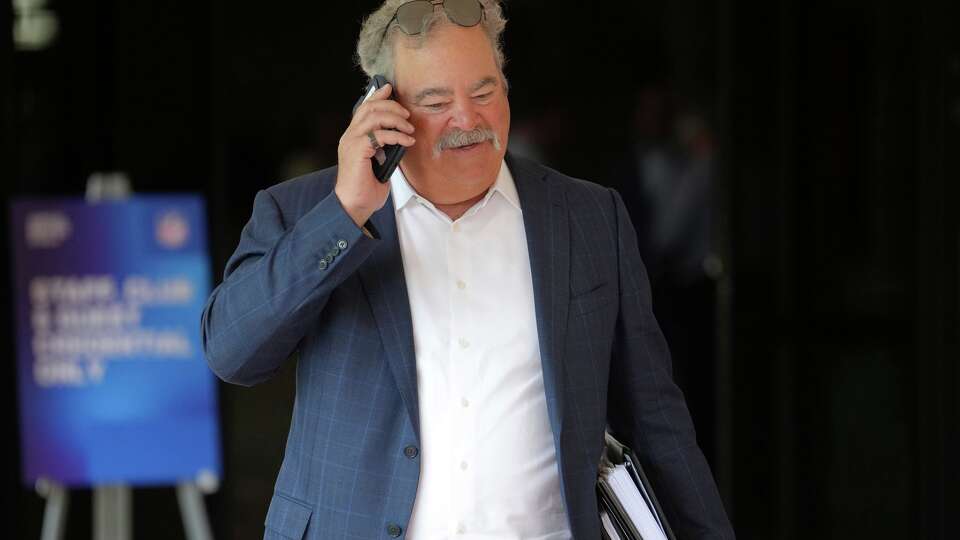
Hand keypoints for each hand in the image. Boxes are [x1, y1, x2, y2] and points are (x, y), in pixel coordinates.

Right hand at [334, 83, 415, 226]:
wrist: (354, 206)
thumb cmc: (366, 188)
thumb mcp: (379, 163)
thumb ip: (384, 148)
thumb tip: (399, 138)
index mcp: (353, 137)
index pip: (363, 108)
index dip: (377, 95)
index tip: (390, 88)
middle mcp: (349, 136)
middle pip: (369, 107)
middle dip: (391, 106)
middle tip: (407, 115)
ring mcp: (351, 142)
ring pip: (374, 117)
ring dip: (396, 120)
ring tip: (409, 130)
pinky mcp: (357, 150)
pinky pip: (379, 135)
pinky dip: (396, 136)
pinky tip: (407, 142)